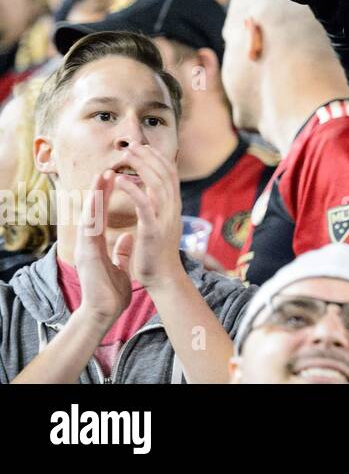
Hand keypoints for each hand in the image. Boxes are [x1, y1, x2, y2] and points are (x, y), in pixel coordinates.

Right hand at [73, 171, 132, 324]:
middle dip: (99, 190)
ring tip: (100, 177)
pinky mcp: (87, 256)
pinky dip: (92, 216)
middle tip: (106, 169)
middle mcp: (90, 243)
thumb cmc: (110, 292)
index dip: (107, 197)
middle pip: (94, 212)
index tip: (115, 178)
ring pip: (89, 216)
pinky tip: (95, 202)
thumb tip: (127, 237)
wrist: (103, 313)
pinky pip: (89, 232)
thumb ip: (121, 251)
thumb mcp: (119, 266)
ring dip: (94, 197)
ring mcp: (86, 249)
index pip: (102, 215)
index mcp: (98, 244)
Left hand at [110, 146, 185, 290]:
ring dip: (141, 165)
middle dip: (148, 155)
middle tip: (132, 144)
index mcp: (174, 205)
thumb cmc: (157, 252)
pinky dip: (133, 189)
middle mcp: (173, 207)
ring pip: (157, 182)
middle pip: (165, 172)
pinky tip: (121, 180)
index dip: (157, 157)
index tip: (142, 146)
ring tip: (126, 155)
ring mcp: (165, 217)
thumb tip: (154, 193)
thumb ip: (159, 207)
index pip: (170, 173)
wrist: (163, 276)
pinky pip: (144, 203)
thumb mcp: (161, 224)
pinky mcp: (154, 228)